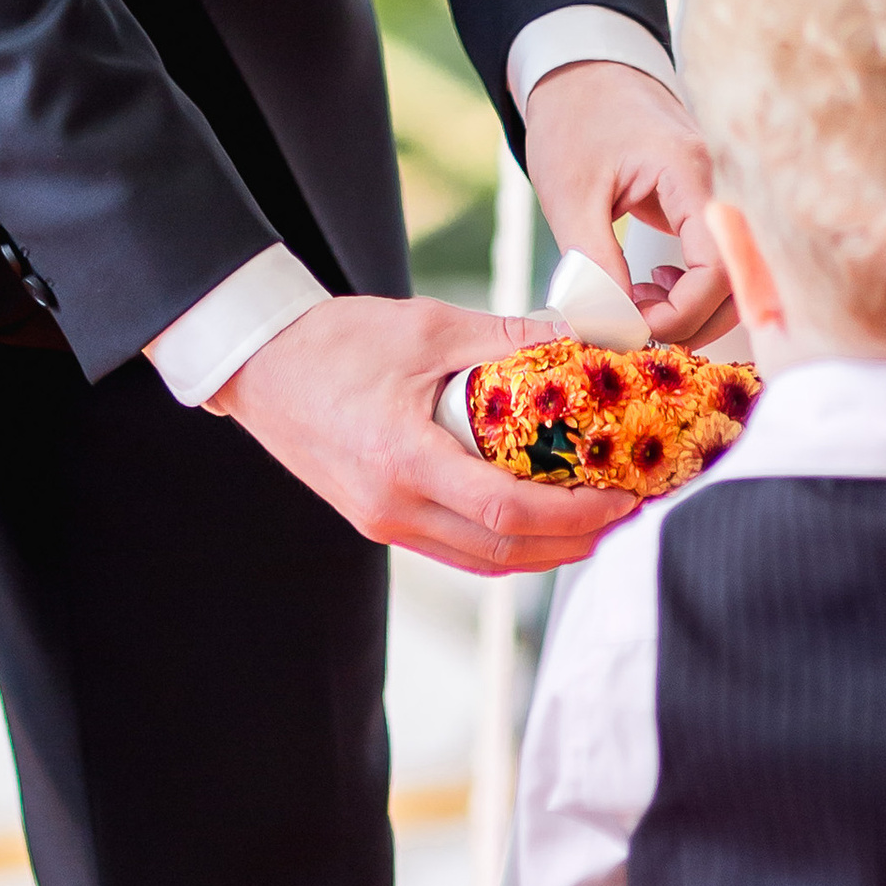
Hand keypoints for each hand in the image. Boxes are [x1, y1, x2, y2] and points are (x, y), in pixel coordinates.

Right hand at [219, 295, 632, 573]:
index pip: (505, 508)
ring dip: (543, 550)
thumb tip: (581, 338)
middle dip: (574, 540)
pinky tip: (536, 520)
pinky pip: (454, 549)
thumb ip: (506, 339)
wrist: (259, 364)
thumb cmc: (335, 341)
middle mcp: (392, 507)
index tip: (622, 496)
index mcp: (403, 459)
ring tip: (595, 523)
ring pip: (480, 559)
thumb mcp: (428, 326)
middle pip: (502, 550)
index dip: (573, 514)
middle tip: (627, 513)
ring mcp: (382, 522)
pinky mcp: (377, 520)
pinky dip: (503, 542)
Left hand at [522, 60, 734, 343]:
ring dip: (692, 307)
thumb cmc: (573, 120)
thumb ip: (593, 265)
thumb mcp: (569, 196)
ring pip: (735, 275)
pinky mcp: (707, 201)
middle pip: (739, 278)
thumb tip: (611, 328)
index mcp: (690, 171)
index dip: (682, 313)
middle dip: (690, 320)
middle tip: (632, 329)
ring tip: (634, 305)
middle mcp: (720, 182)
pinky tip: (652, 285)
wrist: (580, 71)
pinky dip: (693, 288)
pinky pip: (721, 258)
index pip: (718, 266)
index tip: (631, 328)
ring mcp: (719, 191)